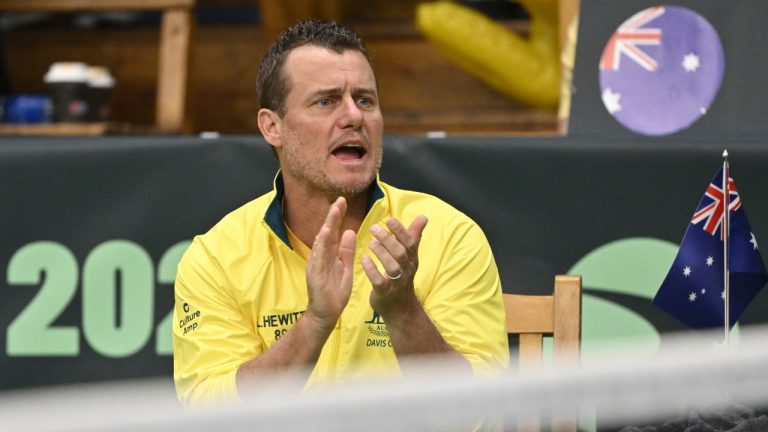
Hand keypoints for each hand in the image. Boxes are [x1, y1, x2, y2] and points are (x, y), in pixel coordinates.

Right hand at [305, 197, 355, 331]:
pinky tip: (324, 235)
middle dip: (332, 217)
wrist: (326, 314)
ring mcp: (316, 265)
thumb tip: (350, 231)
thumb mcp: (345, 268)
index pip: (334, 232)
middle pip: (327, 233)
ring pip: (321, 243)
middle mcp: (321, 257)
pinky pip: (317, 258)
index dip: (337, 217)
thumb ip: (347, 251)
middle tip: (339, 201)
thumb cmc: (334, 293)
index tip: (343, 202)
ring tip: (333, 213)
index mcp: (330, 255)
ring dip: (326, 227)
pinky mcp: (314, 274)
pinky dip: (320, 246)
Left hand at [362, 216, 427, 317]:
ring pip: (392, 267)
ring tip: (370, 243)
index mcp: (412, 259)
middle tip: (374, 228)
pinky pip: (379, 281)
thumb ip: (413, 236)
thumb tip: (423, 217)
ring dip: (381, 253)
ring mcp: (396, 282)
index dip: (401, 231)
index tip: (389, 219)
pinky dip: (372, 270)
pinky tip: (364, 260)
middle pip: (401, 253)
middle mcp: (406, 269)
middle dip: (388, 239)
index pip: (410, 242)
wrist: (401, 309)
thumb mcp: (410, 257)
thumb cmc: (402, 276)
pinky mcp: (385, 292)